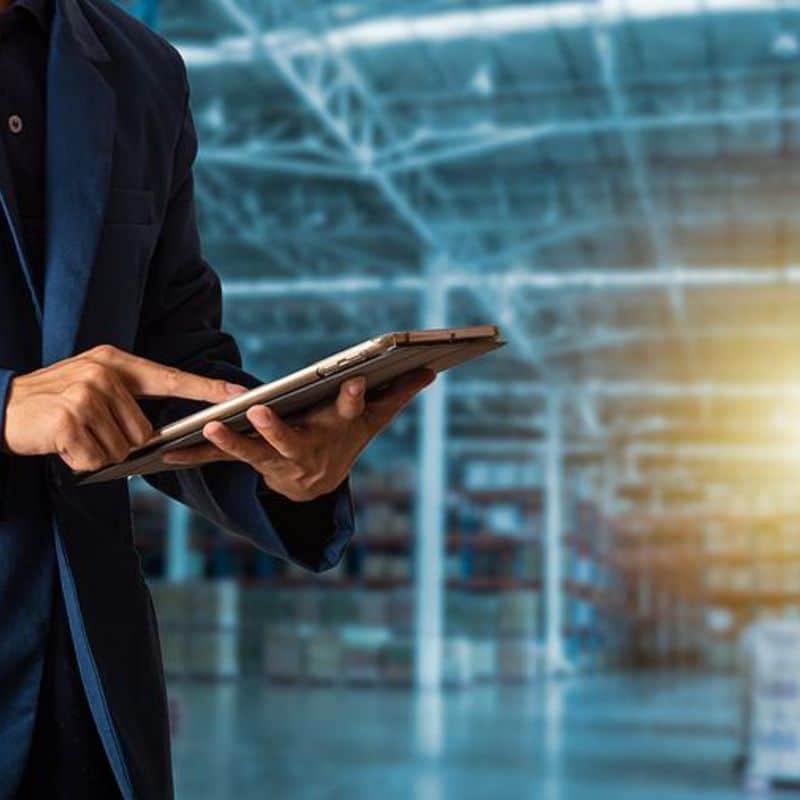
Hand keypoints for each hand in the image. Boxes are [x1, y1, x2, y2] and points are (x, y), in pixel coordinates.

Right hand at [3, 344, 244, 470]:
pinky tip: (63, 444)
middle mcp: (106, 373)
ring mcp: (88, 395)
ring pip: (122, 448)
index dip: (208, 388)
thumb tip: (155, 434)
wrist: (0, 406)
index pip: (172, 377)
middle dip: (119, 442)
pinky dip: (81, 462)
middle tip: (88, 430)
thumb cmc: (54, 401)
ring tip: (74, 435)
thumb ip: (127, 399)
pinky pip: (97, 460)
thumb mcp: (92, 384)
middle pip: (144, 431)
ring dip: (99, 453)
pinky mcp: (71, 420)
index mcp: (117, 362)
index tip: (240, 394)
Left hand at [162, 368, 435, 501]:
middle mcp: (305, 450)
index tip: (354, 381)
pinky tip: (165, 453)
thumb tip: (431, 370)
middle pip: (291, 441)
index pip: (348, 413)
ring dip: (230, 442)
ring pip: (251, 454)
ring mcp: (275, 460)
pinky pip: (220, 462)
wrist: (318, 486)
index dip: (351, 400)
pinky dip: (195, 457)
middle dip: (277, 429)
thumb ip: (397, 394)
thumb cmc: (344, 440)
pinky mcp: (250, 463)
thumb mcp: (371, 420)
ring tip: (210, 427)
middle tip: (260, 411)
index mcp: (335, 432)